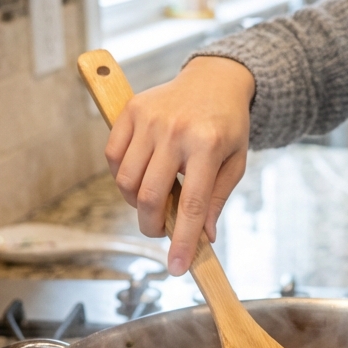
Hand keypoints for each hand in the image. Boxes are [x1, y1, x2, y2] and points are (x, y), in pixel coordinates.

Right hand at [105, 56, 255, 275]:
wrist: (215, 79)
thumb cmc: (228, 126)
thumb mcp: (235, 163)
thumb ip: (216, 199)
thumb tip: (203, 238)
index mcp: (207, 144)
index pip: (191, 204)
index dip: (181, 240)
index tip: (176, 267)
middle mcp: (175, 130)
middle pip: (149, 197)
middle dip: (151, 226)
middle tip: (161, 231)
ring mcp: (149, 119)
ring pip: (126, 181)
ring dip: (135, 203)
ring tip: (154, 199)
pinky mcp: (130, 111)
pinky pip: (112, 157)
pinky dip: (121, 176)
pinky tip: (140, 175)